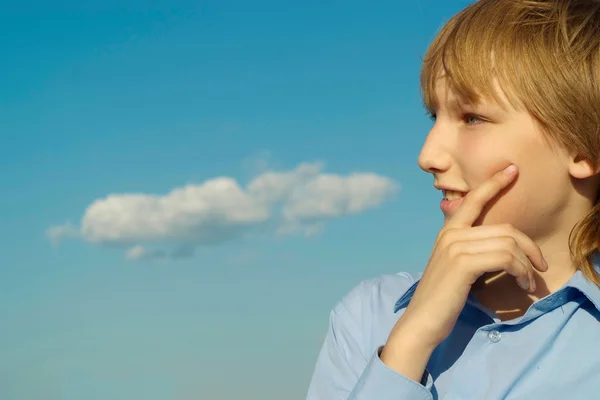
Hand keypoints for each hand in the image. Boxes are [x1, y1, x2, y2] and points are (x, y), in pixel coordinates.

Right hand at [380, 165, 547, 377]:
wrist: (422, 321)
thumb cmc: (442, 299)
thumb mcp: (455, 268)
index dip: (494, 184)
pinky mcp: (463, 263)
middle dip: (529, 247)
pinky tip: (522, 284)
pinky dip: (520, 271)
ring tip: (529, 283)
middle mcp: (450, 234)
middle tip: (540, 268)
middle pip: (505, 229)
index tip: (512, 170)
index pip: (473, 201)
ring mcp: (455, 247)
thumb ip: (471, 250)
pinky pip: (505, 257)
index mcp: (448, 232)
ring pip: (508, 244)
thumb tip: (501, 246)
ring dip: (526, 265)